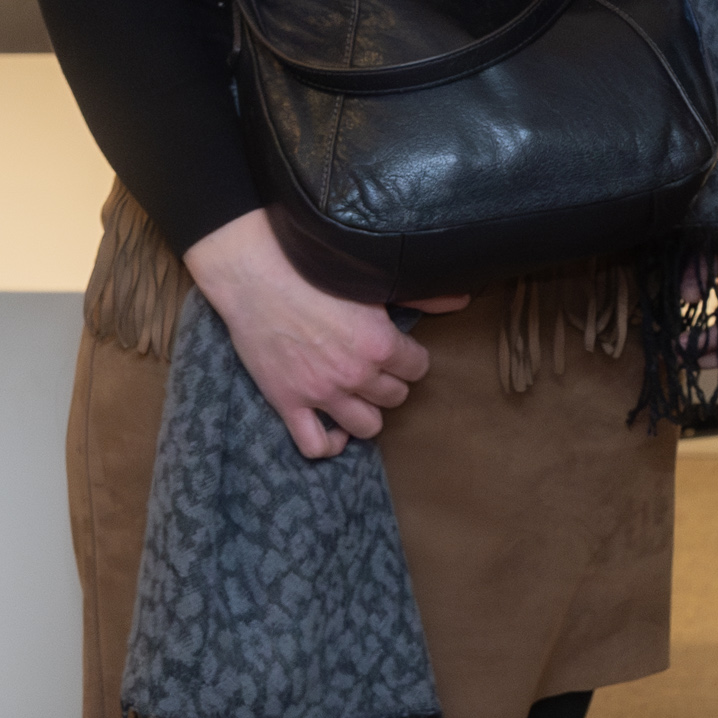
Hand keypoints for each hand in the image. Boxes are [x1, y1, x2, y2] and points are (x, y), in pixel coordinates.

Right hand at [179, 211, 458, 458]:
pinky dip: (329, 444)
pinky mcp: (288, 402)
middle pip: (395, 397)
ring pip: (367, 427)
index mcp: (381, 344)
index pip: (418, 369)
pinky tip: (334, 430)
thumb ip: (421, 297)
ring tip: (360, 397)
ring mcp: (321, 393)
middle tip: (377, 369)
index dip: (410, 360)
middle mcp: (356, 375)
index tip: (400, 352)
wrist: (255, 275)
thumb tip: (462, 300)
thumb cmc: (314, 271)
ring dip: (367, 413)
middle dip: (390, 383)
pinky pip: (315, 445)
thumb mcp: (372, 281)